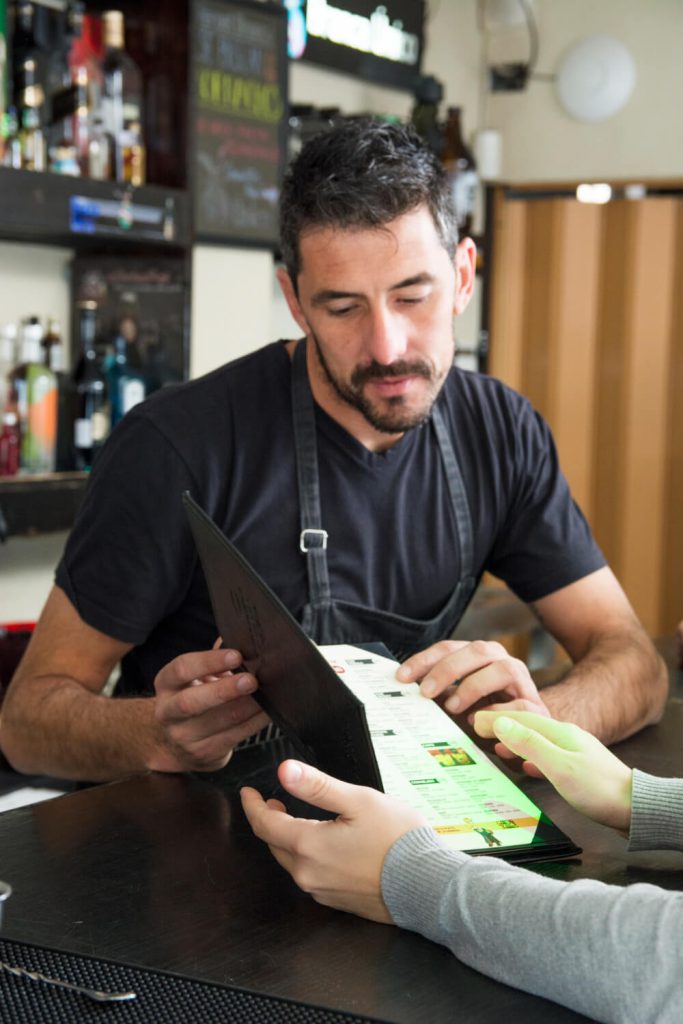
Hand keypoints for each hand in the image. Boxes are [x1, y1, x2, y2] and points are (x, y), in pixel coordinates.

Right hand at [150, 647, 269, 772]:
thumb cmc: (193, 698)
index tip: (236, 655)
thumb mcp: (196, 677)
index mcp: (167, 684)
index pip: (182, 669)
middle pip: (192, 702)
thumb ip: (214, 659)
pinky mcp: (204, 754)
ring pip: (219, 722)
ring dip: (247, 708)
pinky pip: (234, 737)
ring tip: (267, 695)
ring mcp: (184, 737)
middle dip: (225, 690)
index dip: (209, 661)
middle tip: (251, 680)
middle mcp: (168, 712)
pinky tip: (267, 713)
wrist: (174, 743)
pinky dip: (254, 723)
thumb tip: (236, 638)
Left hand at [241, 760, 426, 922]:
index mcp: (308, 846)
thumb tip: (284, 771)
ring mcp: (322, 891)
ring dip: (287, 839)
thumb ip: (317, 786)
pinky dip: (306, 856)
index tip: (248, 793)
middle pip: (275, 844)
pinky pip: (310, 876)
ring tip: (296, 819)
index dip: (253, 805)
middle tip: (273, 801)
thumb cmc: (398, 841)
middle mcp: (308, 874)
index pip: (265, 824)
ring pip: (291, 861)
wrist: (428, 886)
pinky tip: (322, 845)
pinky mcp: (337, 901)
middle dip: (269, 821)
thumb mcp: (358, 800)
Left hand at [396, 640, 549, 760]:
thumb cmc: (486, 717)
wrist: (527, 735)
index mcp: (479, 656)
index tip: (401, 677)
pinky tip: (480, 725)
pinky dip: (500, 714)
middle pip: (477, 650)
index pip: (450, 648)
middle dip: (448, 669)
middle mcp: (502, 661)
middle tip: (425, 692)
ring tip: (453, 709)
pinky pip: (522, 704)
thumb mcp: (457, 706)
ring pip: (504, 670)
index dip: (425, 660)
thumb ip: (439, 697)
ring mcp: (523, 681)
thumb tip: (404, 697)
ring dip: (474, 687)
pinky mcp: (537, 707)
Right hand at [474, 710, 632, 831]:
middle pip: (527, 726)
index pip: (520, 719)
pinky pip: (546, 757)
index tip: (473, 720)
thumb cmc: (599, 789)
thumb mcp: (559, 767)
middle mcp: (566, 737)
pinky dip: (530, 757)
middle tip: (478, 728)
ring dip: (514, 741)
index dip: (496, 718)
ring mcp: (573, 752)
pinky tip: (526, 766)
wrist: (634, 808)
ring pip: (536, 742)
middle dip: (502, 726)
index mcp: (559, 732)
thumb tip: (501, 724)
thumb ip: (530, 744)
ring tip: (496, 744)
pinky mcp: (578, 770)